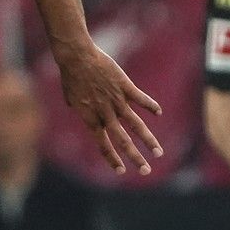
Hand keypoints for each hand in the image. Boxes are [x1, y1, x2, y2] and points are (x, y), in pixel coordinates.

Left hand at [52, 40, 162, 175]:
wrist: (77, 57)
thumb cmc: (70, 75)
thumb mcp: (70, 96)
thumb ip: (77, 106)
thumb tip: (75, 108)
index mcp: (91, 117)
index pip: (103, 144)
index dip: (112, 158)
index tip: (120, 171)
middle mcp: (105, 113)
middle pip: (122, 141)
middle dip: (135, 158)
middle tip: (146, 172)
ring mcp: (116, 100)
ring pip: (136, 125)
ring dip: (148, 140)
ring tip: (159, 153)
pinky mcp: (124, 86)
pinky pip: (140, 99)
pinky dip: (150, 105)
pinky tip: (159, 113)